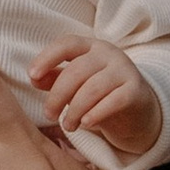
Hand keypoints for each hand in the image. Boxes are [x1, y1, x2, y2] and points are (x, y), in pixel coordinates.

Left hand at [32, 33, 162, 162]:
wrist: (137, 111)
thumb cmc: (99, 94)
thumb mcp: (76, 85)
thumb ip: (55, 79)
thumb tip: (34, 78)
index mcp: (91, 47)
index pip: (67, 44)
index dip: (47, 57)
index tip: (32, 75)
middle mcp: (109, 54)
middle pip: (77, 71)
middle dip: (58, 95)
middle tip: (49, 114)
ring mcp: (125, 71)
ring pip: (93, 88)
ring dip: (75, 110)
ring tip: (68, 125)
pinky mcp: (136, 91)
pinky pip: (113, 101)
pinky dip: (96, 114)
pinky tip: (85, 124)